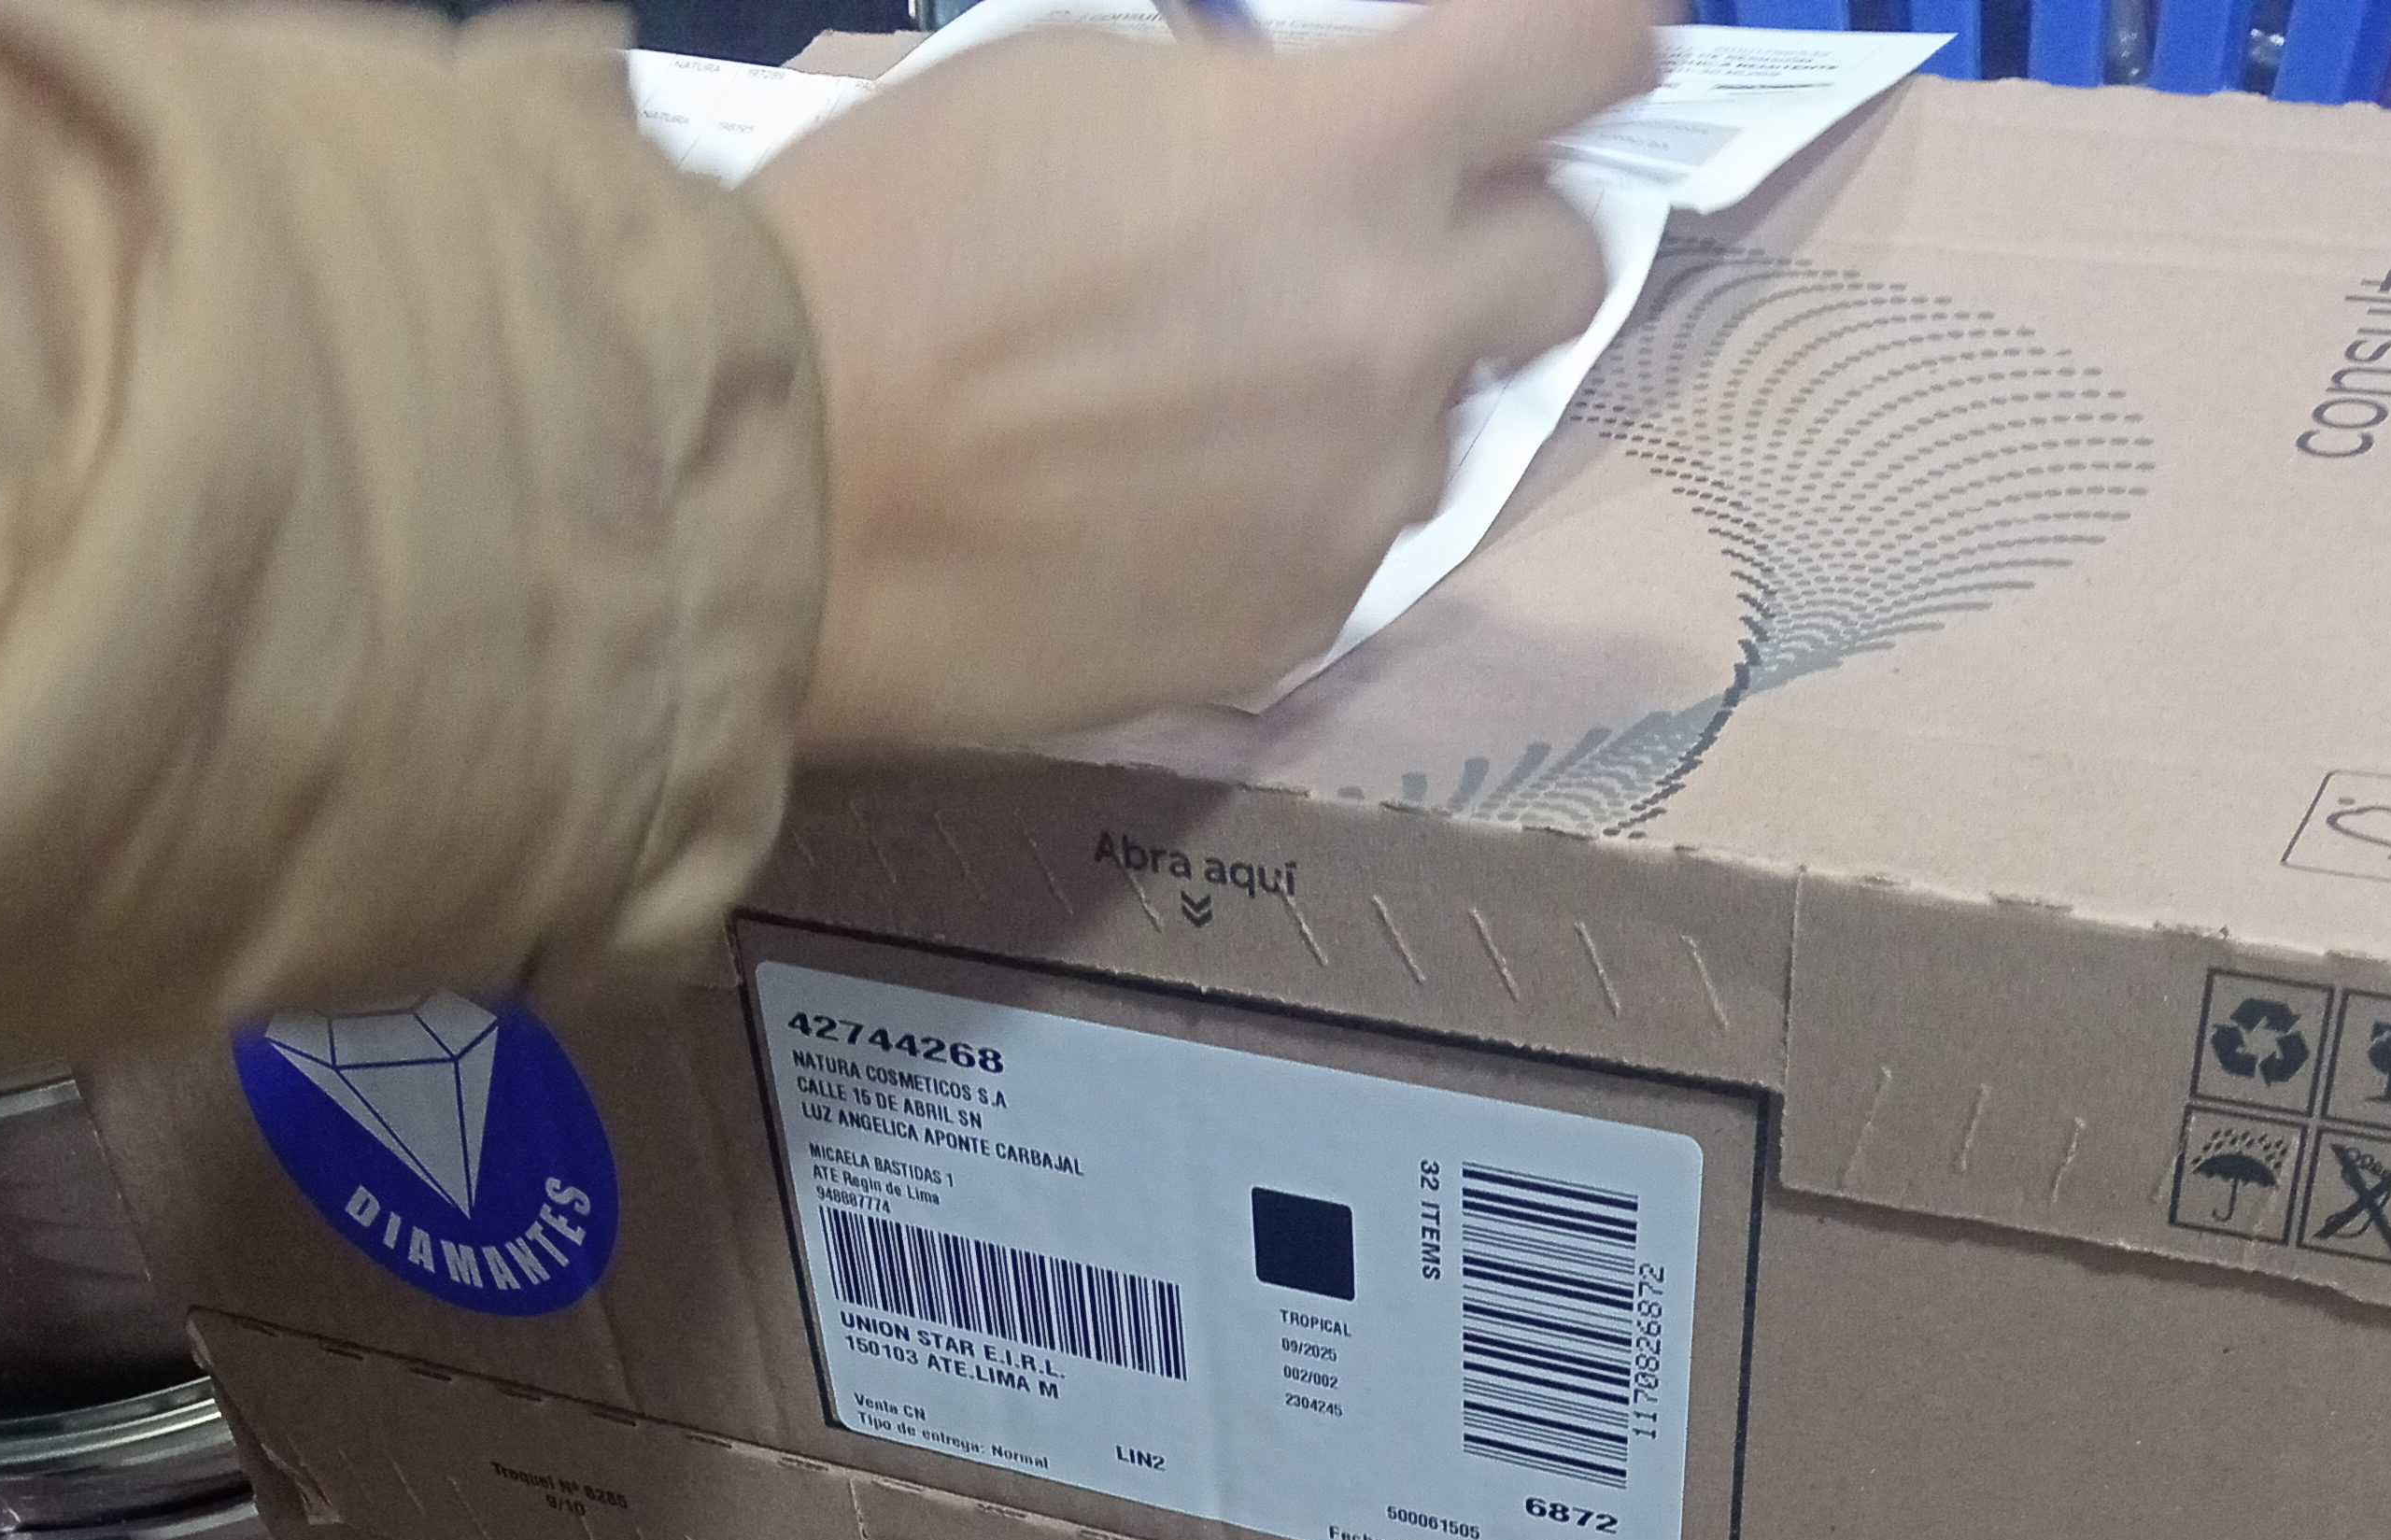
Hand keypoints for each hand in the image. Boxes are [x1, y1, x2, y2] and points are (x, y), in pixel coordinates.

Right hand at [750, 0, 1656, 747]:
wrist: (785, 495)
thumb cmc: (890, 249)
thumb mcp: (1071, 83)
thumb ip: (1246, 112)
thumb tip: (1307, 145)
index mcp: (1348, 158)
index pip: (1575, 55)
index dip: (1601, 37)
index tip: (1605, 46)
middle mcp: (1392, 335)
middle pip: (1561, 266)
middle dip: (1499, 237)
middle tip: (1397, 242)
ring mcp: (1352, 502)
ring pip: (1442, 426)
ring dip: (1375, 394)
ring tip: (1220, 403)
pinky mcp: (1294, 628)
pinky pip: (1345, 547)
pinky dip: (1290, 513)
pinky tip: (1165, 507)